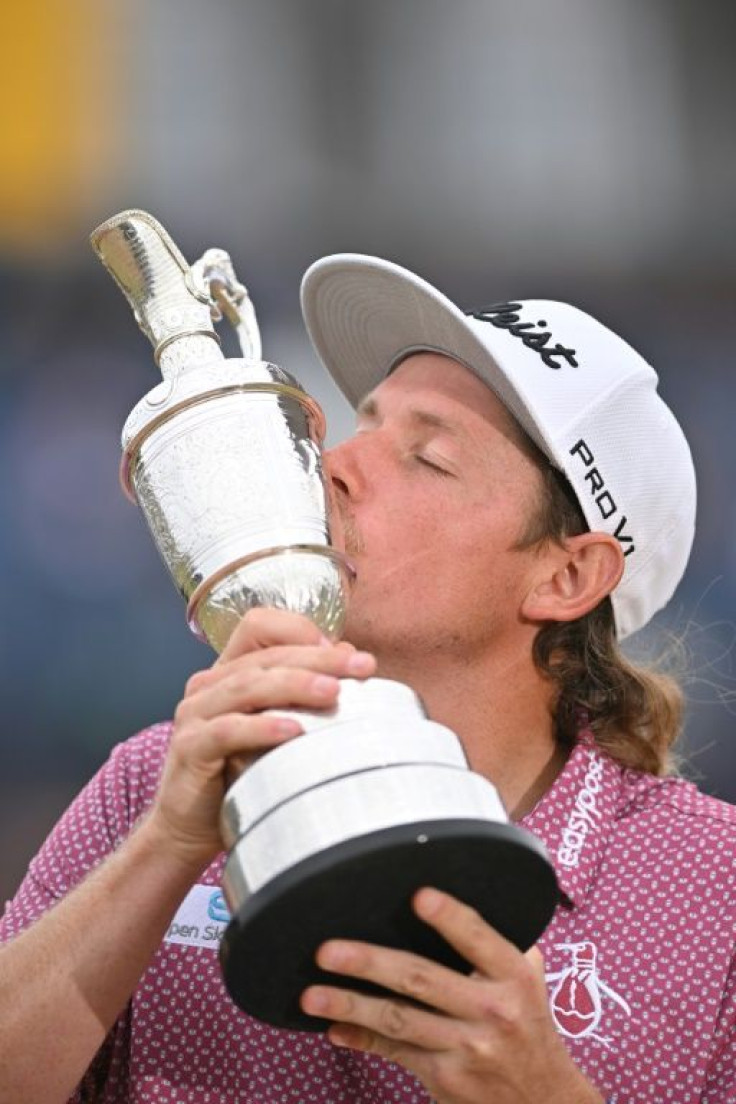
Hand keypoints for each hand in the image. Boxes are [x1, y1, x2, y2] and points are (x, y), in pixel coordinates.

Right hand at [145, 608, 375, 871]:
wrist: (189, 829)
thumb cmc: (239, 774)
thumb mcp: (275, 727)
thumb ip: (301, 693)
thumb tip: (349, 656)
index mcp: (228, 671)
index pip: (260, 626)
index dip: (302, 631)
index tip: (347, 651)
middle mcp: (208, 685)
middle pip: (266, 656)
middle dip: (318, 658)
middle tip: (362, 666)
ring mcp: (195, 714)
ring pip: (248, 685)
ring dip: (295, 685)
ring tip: (333, 692)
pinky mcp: (190, 748)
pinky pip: (227, 731)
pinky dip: (262, 728)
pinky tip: (293, 730)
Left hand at [301, 889, 603, 1103]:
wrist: (547, 1103)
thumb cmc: (529, 1030)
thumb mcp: (531, 983)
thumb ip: (502, 946)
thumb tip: (461, 900)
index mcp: (514, 976)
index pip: (479, 939)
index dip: (449, 917)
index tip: (418, 897)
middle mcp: (491, 1010)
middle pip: (421, 979)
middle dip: (370, 963)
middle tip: (328, 950)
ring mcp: (467, 1048)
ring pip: (398, 1020)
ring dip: (351, 1005)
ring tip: (312, 995)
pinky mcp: (446, 1077)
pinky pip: (395, 1051)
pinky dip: (362, 1039)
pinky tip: (334, 1029)